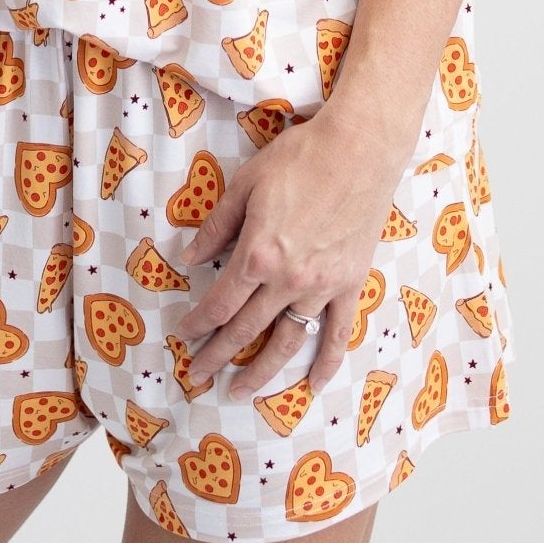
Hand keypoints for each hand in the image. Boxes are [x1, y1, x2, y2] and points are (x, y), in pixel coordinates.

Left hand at [169, 106, 412, 398]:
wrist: (359, 149)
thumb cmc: (299, 157)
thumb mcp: (246, 184)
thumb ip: (217, 226)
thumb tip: (190, 257)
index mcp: (257, 254)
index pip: (220, 303)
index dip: (198, 324)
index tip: (184, 336)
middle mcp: (287, 280)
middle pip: (246, 330)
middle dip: (218, 356)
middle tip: (198, 376)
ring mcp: (322, 287)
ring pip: (288, 342)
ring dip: (262, 371)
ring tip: (241, 392)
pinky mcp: (350, 284)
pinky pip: (337, 333)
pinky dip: (326, 362)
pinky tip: (313, 384)